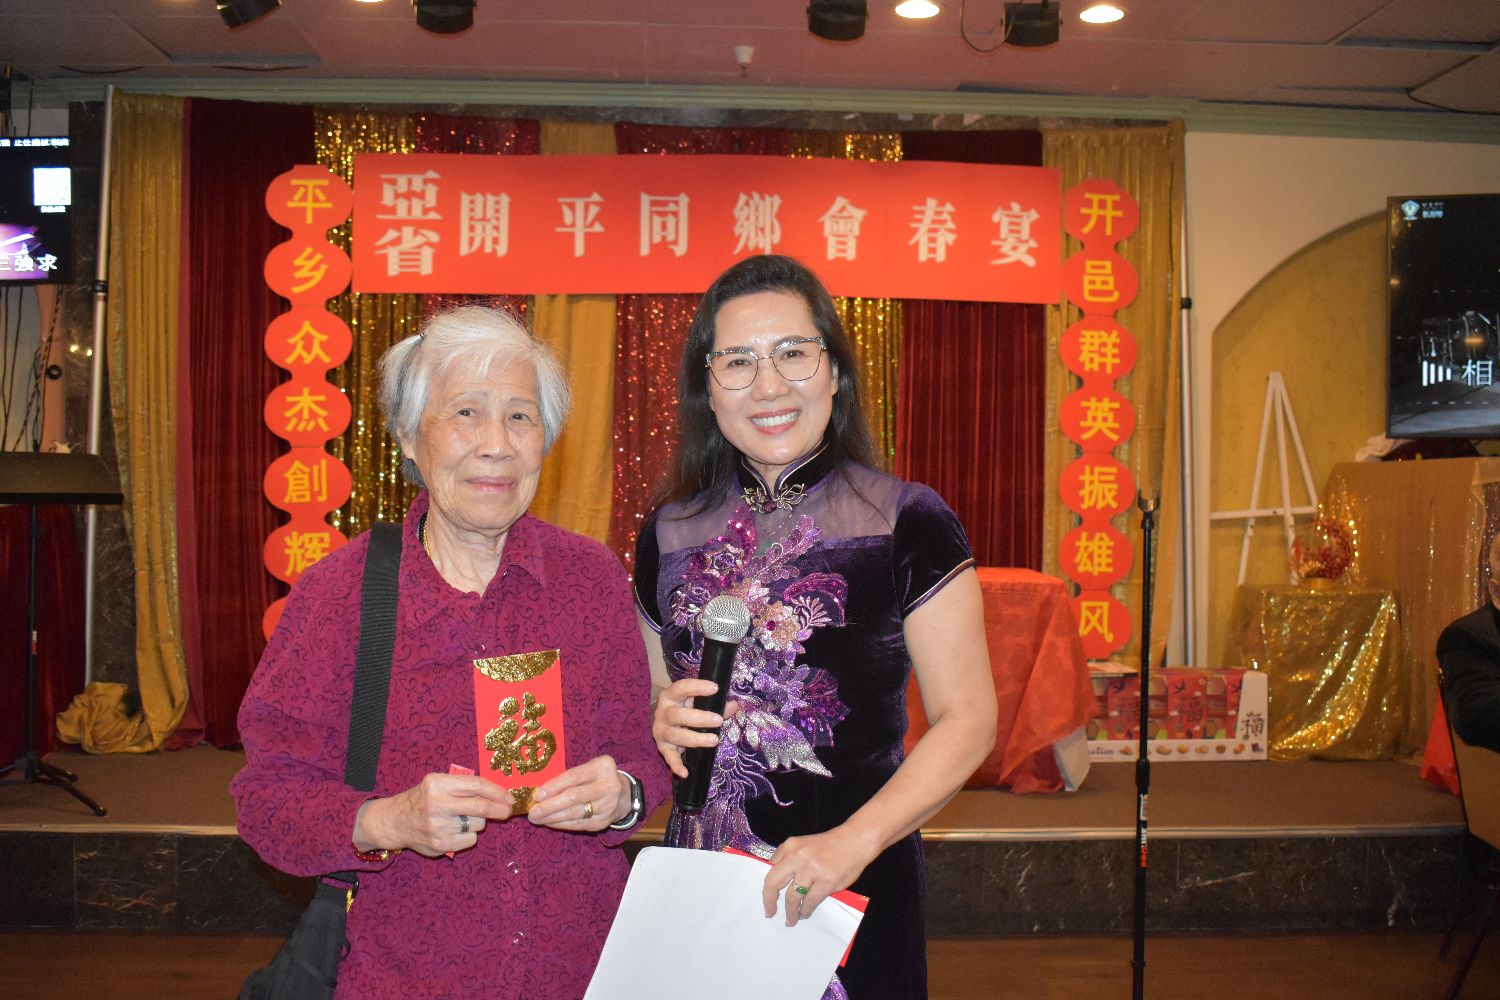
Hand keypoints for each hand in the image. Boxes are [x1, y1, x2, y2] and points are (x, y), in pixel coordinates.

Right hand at [355, 773, 513, 857]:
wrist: (395, 821)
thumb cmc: (423, 799)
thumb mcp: (438, 782)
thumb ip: (463, 784)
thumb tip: (499, 792)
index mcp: (438, 784)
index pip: (476, 785)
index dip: (497, 791)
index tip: (509, 796)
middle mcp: (437, 804)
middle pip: (480, 807)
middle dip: (500, 809)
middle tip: (508, 811)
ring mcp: (438, 826)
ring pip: (477, 824)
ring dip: (479, 821)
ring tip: (464, 818)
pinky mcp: (440, 844)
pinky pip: (470, 839)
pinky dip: (470, 835)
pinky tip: (456, 830)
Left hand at [528, 755, 630, 832]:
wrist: (623, 795)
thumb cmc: (596, 778)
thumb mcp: (588, 769)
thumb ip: (568, 777)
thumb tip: (540, 792)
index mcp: (602, 767)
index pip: (574, 777)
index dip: (554, 786)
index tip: (537, 795)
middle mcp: (609, 786)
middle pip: (574, 797)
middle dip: (550, 806)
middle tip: (533, 812)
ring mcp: (608, 805)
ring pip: (575, 813)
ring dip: (552, 817)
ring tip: (537, 818)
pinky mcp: (604, 822)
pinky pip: (578, 824)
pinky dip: (561, 824)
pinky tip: (549, 822)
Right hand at [652, 678, 739, 778]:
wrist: (659, 720)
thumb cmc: (683, 708)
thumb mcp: (695, 703)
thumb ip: (716, 705)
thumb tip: (734, 705)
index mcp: (671, 696)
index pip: (681, 688)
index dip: (697, 687)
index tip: (715, 688)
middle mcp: (663, 713)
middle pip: (678, 715)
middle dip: (699, 718)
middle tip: (718, 721)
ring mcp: (661, 731)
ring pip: (676, 735)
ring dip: (695, 739)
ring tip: (714, 740)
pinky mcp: (662, 747)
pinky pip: (668, 757)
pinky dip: (676, 765)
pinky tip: (685, 772)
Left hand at [762, 826, 876, 926]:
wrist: (855, 841)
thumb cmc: (829, 844)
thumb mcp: (803, 843)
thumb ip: (787, 856)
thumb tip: (774, 875)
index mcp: (790, 846)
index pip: (770, 870)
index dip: (767, 888)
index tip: (766, 900)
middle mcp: (798, 857)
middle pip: (774, 883)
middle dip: (769, 901)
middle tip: (769, 913)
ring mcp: (812, 870)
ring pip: (792, 897)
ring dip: (790, 912)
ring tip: (791, 919)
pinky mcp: (826, 882)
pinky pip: (810, 901)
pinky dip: (805, 910)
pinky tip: (804, 913)